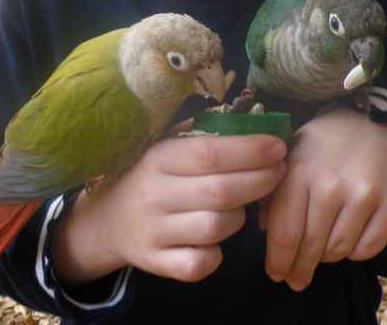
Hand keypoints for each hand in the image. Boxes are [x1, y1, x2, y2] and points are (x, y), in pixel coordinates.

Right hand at [51, 132, 287, 285]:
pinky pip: (199, 265)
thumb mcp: (164, 145)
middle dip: (261, 180)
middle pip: (220, 192)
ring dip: (240, 216)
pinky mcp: (156, 263)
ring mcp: (154, 232)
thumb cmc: (148, 175)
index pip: (210, 153)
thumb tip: (253, 122)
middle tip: (280, 171)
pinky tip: (218, 238)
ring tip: (244, 203)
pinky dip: (216, 254)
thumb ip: (202, 133)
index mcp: (158, 158)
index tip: (277, 146)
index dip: (250, 150)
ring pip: (215, 228)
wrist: (106, 220)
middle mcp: (154, 195)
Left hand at [262, 107, 386, 291]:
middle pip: (311, 247)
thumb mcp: (290, 156)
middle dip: (300, 269)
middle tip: (296, 279)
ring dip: (327, 257)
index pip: (284, 233)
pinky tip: (348, 240)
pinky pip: (368, 249)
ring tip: (322, 250)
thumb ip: (272, 192)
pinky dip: (355, 253)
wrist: (373, 124)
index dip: (278, 261)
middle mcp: (331, 184)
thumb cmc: (323, 146)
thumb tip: (264, 230)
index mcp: (299, 171)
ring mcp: (365, 194)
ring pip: (339, 251)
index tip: (276, 274)